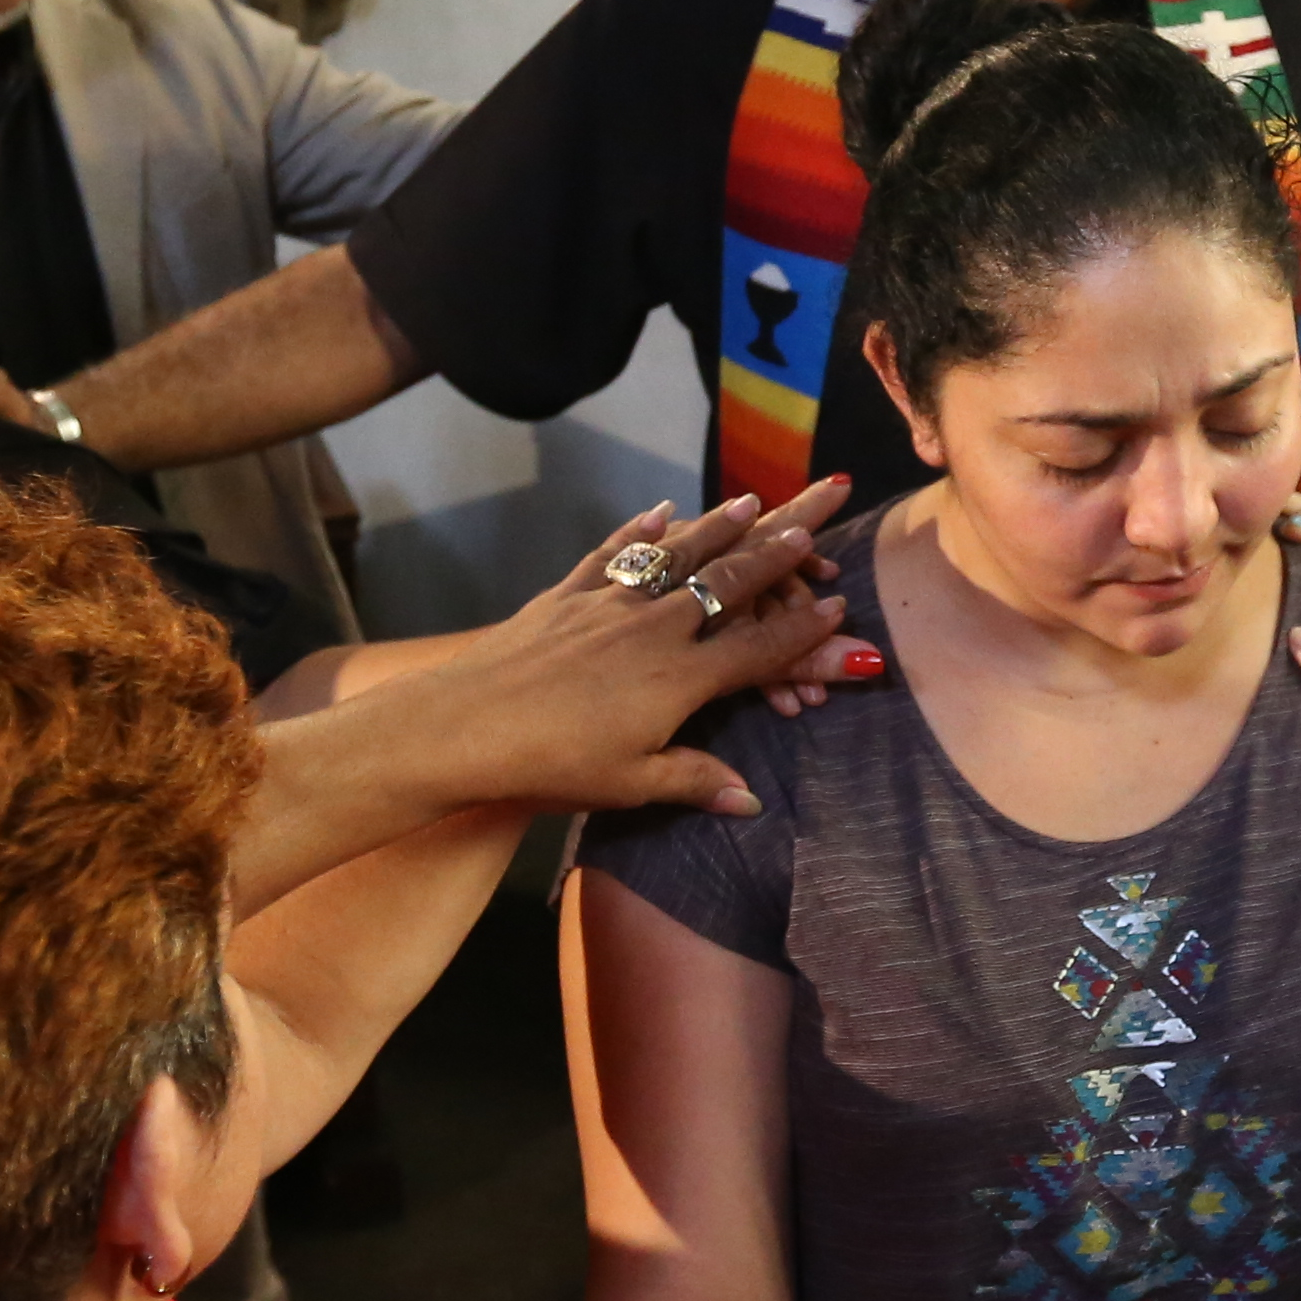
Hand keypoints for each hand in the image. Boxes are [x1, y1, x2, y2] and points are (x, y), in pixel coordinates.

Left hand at [397, 483, 863, 812]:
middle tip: (817, 519)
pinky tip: (659, 511)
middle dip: (780, 551)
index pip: (760, 646)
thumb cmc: (551, 765)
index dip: (806, 630)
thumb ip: (695, 781)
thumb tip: (751, 799)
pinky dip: (639, 529)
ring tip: (753, 500)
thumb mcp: (630, 786)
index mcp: (682, 678)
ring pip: (677, 554)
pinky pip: (611, 552)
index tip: (841, 609)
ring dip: (719, 526)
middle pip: (731, 582)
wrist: (460, 727)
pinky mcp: (564, 595)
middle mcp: (655, 627)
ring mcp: (608, 603)